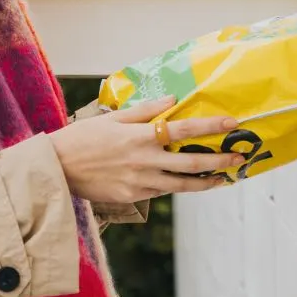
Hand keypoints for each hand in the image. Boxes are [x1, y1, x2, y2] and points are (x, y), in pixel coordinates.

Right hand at [49, 95, 243, 203]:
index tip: (232, 124)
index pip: (183, 129)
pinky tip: (186, 182)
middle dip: (219, 161)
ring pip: (181, 184)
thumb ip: (145, 110)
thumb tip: (172, 100)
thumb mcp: (113, 117)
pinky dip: (176, 186)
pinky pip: (161, 191)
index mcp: (140, 136)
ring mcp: (140, 181)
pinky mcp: (132, 196)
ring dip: (205, 181)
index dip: (210, 126)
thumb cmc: (82, 137)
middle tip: (239, 158)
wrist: (57, 168)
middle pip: (192, 162)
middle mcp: (144, 160)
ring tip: (221, 178)